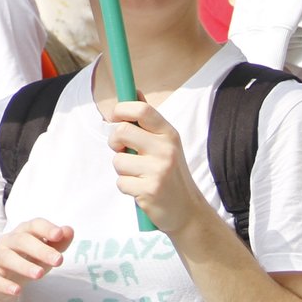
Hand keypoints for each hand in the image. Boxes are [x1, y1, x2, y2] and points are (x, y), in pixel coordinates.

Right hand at [0, 218, 74, 301]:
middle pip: (21, 240)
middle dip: (40, 249)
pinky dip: (4, 284)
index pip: (33, 225)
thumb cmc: (26, 262)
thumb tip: (69, 230)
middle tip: (58, 260)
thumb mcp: (44, 255)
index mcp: (23, 233)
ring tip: (39, 275)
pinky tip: (17, 291)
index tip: (60, 234)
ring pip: (7, 257)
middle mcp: (7, 241)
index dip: (46, 228)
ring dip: (23, 265)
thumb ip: (58, 243)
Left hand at [108, 100, 212, 234]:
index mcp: (169, 134)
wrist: (187, 211)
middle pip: (122, 132)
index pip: (142, 110)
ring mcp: (159, 170)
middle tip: (122, 150)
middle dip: (114, 142)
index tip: (114, 117)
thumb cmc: (171, 173)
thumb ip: (148, 120)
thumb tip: (134, 90)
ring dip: (122, 171)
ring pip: (118, 161)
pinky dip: (126, 188)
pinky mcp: (150, 190)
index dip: (121, 109)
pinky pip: (121, 183)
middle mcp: (166, 149)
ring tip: (139, 176)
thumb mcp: (165, 143)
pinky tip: (141, 190)